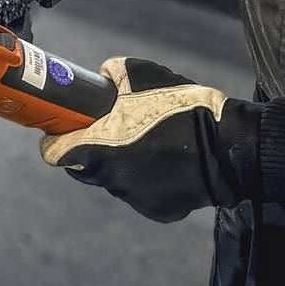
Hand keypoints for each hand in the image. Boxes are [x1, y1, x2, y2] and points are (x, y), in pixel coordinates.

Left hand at [39, 57, 261, 222]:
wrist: (230, 146)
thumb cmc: (181, 108)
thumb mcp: (141, 74)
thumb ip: (111, 75)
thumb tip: (101, 77)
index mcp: (99, 149)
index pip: (54, 154)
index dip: (57, 140)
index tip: (66, 130)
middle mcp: (111, 180)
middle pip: (85, 167)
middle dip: (92, 149)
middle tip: (113, 131)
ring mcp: (135, 199)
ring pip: (114, 180)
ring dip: (121, 164)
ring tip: (147, 143)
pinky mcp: (159, 211)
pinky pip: (141, 192)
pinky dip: (147, 179)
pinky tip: (166, 162)